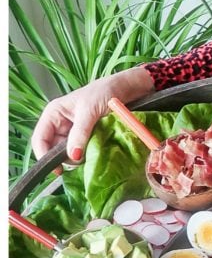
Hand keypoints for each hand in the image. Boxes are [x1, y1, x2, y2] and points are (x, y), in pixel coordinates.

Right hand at [30, 67, 154, 162]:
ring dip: (79, 157)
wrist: (126, 88)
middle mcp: (61, 124)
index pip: (40, 139)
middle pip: (54, 149)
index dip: (44, 155)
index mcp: (54, 114)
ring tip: (92, 152)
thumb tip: (73, 156)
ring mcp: (74, 132)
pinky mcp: (87, 137)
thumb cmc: (104, 92)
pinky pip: (83, 152)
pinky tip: (96, 153)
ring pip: (69, 153)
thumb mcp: (90, 111)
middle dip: (65, 158)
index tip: (57, 169)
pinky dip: (88, 155)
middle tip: (81, 160)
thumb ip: (80, 133)